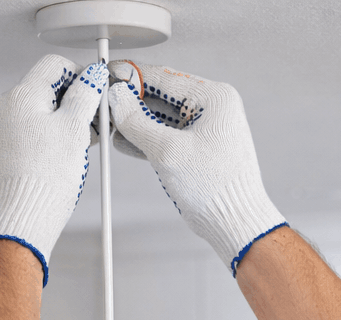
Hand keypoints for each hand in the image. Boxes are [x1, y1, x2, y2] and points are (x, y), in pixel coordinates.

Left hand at [0, 55, 108, 284]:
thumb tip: (93, 76)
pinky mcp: (6, 150)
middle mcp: (6, 107)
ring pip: (43, 112)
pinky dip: (54, 138)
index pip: (55, 65)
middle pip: (48, 88)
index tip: (98, 94)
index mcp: (20, 95)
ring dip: (67, 123)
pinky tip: (67, 159)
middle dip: (76, 102)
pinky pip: (34, 132)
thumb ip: (85, 96)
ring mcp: (3, 129)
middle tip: (96, 125)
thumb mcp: (74, 130)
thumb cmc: (44, 179)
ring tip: (84, 147)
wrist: (21, 220)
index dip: (81, 76)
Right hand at [107, 63, 285, 275]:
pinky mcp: (199, 148)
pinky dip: (147, 138)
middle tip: (103, 104)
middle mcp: (214, 108)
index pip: (164, 78)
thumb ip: (137, 122)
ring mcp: (207, 128)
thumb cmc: (216, 188)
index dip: (131, 76)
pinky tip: (124, 142)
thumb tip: (116, 98)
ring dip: (136, 122)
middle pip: (162, 96)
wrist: (236, 223)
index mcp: (215, 98)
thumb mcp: (168, 152)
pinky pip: (168, 135)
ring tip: (108, 125)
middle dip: (131, 101)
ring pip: (162, 117)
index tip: (106, 75)